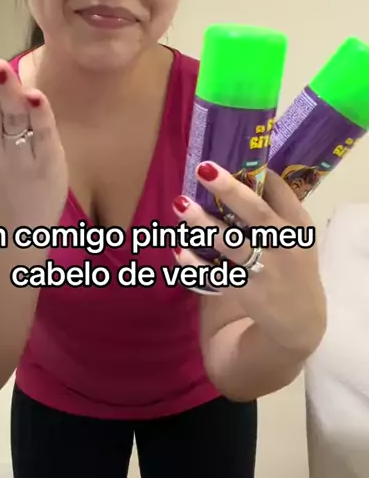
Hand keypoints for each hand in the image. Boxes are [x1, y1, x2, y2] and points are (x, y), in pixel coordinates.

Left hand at [173, 162, 326, 355]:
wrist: (300, 319)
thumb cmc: (291, 264)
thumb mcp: (295, 236)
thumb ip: (274, 210)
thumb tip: (239, 174)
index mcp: (297, 225)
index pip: (280, 191)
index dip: (257, 174)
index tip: (233, 159)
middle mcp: (283, 244)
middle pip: (255, 213)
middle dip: (229, 190)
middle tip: (203, 169)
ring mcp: (265, 269)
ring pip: (232, 243)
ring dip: (204, 224)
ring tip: (180, 204)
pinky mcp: (247, 291)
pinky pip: (216, 274)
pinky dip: (195, 263)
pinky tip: (177, 249)